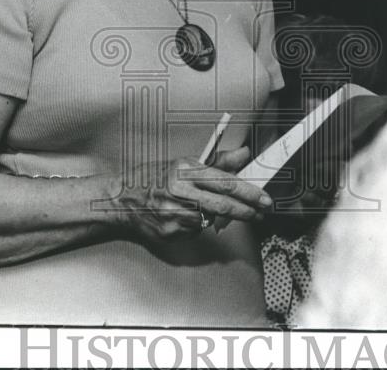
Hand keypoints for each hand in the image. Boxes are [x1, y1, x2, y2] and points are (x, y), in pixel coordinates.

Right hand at [114, 146, 272, 241]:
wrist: (122, 199)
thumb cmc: (155, 178)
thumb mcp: (185, 163)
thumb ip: (218, 161)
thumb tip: (244, 154)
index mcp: (185, 170)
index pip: (225, 182)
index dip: (249, 192)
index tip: (264, 199)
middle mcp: (179, 191)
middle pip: (223, 205)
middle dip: (247, 210)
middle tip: (261, 212)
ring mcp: (173, 214)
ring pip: (210, 219)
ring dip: (215, 216)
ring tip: (202, 206)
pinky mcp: (169, 231)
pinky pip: (195, 231)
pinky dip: (197, 225)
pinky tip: (185, 216)